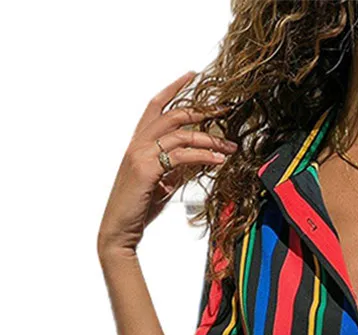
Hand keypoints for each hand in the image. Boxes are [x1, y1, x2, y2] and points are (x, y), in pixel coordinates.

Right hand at [97, 70, 237, 260]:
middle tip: (227, 109)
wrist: (119, 229)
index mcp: (138, 142)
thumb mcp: (163, 183)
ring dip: (210, 139)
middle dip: (203, 110)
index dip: (174, 87)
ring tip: (231, 147)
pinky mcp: (147, 169)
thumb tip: (202, 159)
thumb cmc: (139, 208)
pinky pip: (181, 156)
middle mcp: (137, 143)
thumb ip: (179, 168)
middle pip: (174, 114)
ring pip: (181, 135)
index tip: (193, 75)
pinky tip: (218, 161)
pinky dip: (203, 156)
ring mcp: (140, 154)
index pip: (156, 105)